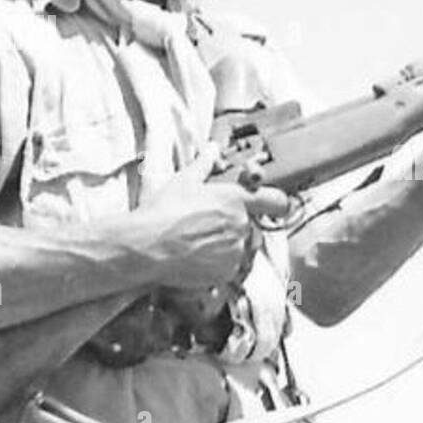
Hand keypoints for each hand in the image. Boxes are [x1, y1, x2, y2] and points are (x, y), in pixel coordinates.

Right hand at [133, 145, 289, 291]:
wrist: (146, 248)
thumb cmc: (162, 213)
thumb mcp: (184, 181)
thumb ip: (204, 164)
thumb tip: (212, 149)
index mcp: (236, 200)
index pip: (276, 201)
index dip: (275, 204)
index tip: (270, 206)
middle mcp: (241, 225)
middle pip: (255, 227)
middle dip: (240, 226)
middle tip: (213, 226)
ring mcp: (235, 251)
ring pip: (244, 248)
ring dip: (231, 246)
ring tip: (202, 242)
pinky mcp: (226, 273)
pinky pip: (233, 268)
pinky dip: (221, 264)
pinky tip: (199, 257)